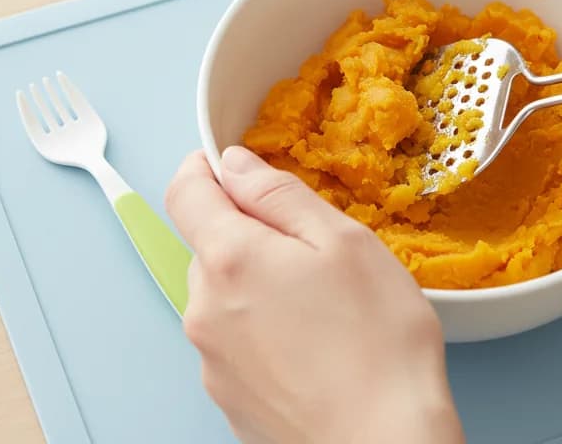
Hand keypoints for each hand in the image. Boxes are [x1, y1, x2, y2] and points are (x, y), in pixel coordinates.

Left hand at [166, 147, 464, 443]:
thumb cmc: (376, 342)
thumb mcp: (342, 241)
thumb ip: (278, 193)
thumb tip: (235, 165)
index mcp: (230, 258)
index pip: (185, 191)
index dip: (205, 167)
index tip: (230, 164)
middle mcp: (204, 309)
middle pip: (208, 244)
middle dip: (249, 232)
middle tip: (311, 247)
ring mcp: (212, 360)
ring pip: (223, 293)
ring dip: (257, 282)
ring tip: (321, 304)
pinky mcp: (227, 397)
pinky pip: (234, 339)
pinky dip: (262, 328)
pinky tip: (312, 344)